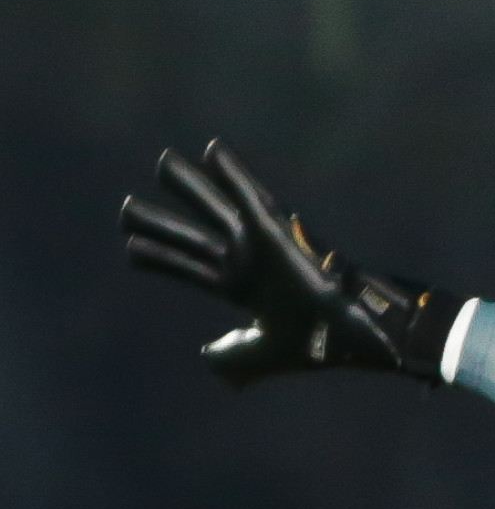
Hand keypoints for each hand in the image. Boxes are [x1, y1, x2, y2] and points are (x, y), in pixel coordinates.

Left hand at [120, 139, 459, 386]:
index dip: (161, 259)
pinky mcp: (279, 230)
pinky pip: (250, 195)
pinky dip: (232, 172)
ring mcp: (262, 243)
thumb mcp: (266, 355)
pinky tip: (210, 149)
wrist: (354, 334)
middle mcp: (248, 261)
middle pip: (194, 238)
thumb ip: (234, 358)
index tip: (131, 251)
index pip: (192, 270)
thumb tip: (205, 356)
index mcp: (243, 289)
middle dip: (161, 225)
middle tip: (126, 210)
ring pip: (215, 209)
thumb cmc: (321, 343)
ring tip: (162, 163)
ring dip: (188, 187)